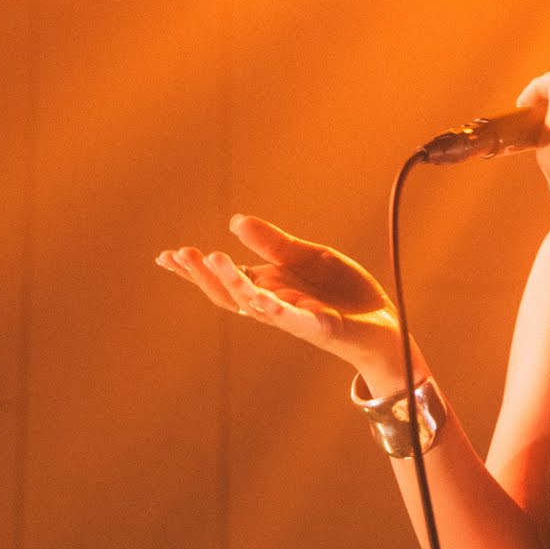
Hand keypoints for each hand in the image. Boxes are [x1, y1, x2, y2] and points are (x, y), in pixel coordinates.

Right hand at [155, 214, 401, 371]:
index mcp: (269, 286)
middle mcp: (274, 304)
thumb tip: (235, 220)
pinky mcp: (320, 327)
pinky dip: (278, 308)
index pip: (225, 278)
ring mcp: (295, 318)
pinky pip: (295, 318)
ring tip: (214, 258)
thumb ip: (274, 243)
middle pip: (230, 293)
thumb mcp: (308, 257)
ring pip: (256, 304)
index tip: (166, 256)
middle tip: (180, 254)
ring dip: (233, 283)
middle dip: (203, 275)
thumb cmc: (343, 292)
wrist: (383, 323)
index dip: (196, 269)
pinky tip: (262, 297)